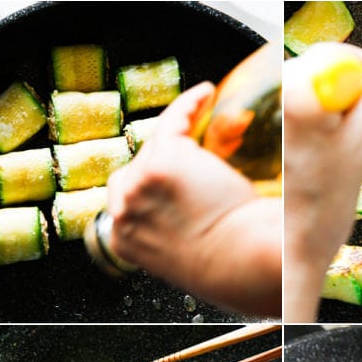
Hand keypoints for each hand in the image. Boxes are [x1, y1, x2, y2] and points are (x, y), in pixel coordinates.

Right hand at [106, 82, 281, 317]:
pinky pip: (174, 121)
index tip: (164, 182)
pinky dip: (190, 105)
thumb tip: (183, 215)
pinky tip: (206, 94)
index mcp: (124, 242)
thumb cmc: (226, 266)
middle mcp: (124, 212)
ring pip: (156, 147)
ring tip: (203, 117)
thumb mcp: (182, 257)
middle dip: (158, 162)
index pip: (123, 203)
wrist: (238, 261)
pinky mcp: (164, 159)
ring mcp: (140, 183)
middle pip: (133, 170)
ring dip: (179, 135)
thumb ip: (169, 233)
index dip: (144, 188)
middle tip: (187, 161)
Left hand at [284, 43, 361, 321]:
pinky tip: (335, 170)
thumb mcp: (361, 154)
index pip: (339, 58)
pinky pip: (299, 126)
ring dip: (340, 127)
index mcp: (300, 96)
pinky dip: (322, 141)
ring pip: (314, 106)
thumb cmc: (316, 215)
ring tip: (356, 163)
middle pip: (325, 80)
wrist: (282, 258)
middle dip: (354, 105)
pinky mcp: (263, 147)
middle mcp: (274, 103)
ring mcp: (266, 126)